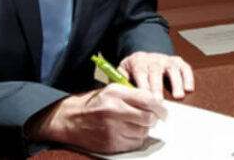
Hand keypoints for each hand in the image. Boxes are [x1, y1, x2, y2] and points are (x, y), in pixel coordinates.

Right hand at [25, 85, 166, 152]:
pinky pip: (134, 143)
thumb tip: (157, 103)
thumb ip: (134, 94)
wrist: (70, 119)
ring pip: (143, 132)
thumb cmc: (94, 103)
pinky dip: (135, 139)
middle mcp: (114, 110)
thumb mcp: (112, 90)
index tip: (163, 111)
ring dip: (144, 129)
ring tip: (135, 124)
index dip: (160, 107)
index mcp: (116, 93)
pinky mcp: (110, 143)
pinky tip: (128, 132)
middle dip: (154, 119)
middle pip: (148, 118)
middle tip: (153, 118)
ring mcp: (112, 128)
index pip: (148, 100)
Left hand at [119, 51, 194, 98]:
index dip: (143, 86)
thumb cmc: (132, 71)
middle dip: (158, 87)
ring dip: (176, 83)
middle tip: (159, 103)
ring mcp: (167, 60)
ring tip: (178, 97)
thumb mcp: (122, 72)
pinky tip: (189, 89)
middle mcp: (154, 58)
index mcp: (138, 60)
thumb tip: (121, 93)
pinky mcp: (177, 62)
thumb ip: (121, 81)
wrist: (141, 58)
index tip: (145, 99)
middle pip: (156, 71)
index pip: (140, 72)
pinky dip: (188, 78)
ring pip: (173, 68)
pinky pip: (185, 68)